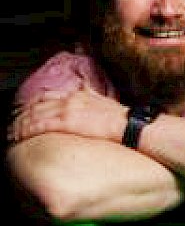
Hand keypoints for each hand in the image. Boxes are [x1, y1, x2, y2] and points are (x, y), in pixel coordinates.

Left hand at [8, 87, 128, 143]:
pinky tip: (20, 135)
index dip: (35, 104)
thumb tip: (85, 90)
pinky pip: (40, 125)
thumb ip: (91, 95)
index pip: (49, 97)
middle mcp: (70, 100)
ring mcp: (67, 110)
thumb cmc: (121, 119)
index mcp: (79, 95)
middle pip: (38, 105)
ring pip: (35, 114)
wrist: (130, 125)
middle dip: (24, 114)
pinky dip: (27, 130)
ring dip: (21, 123)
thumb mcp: (105, 101)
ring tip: (13, 132)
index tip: (27, 112)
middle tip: (14, 123)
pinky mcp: (66, 122)